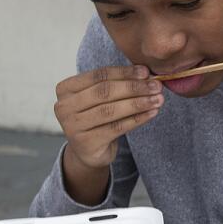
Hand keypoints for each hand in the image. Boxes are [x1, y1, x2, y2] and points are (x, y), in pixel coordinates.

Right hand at [52, 66, 162, 202]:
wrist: (88, 151)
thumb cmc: (97, 118)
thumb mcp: (100, 99)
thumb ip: (116, 84)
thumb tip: (147, 74)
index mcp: (65, 89)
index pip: (98, 75)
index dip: (124, 72)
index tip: (145, 72)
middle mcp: (64, 106)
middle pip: (104, 92)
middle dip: (133, 87)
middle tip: (156, 86)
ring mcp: (72, 126)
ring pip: (110, 110)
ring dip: (138, 103)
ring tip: (158, 99)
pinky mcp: (85, 142)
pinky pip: (116, 128)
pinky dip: (137, 119)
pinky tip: (152, 113)